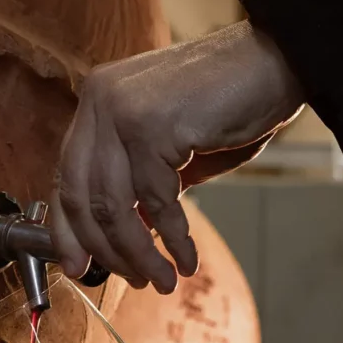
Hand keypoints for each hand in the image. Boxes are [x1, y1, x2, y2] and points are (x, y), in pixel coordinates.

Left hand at [50, 21, 303, 293]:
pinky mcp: (153, 127)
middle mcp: (100, 101)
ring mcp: (122, 112)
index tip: (79, 268)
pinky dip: (173, 239)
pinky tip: (186, 258)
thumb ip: (139, 184)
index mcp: (97, 101)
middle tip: (132, 281)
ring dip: (140, 255)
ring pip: (115, 207)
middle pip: (81, 197)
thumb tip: (123, 239)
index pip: (65, 176)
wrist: (277, 61)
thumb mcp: (171, 146)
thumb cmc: (229, 103)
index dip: (68, 230)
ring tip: (163, 281)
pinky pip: (157, 203)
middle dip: (104, 250)